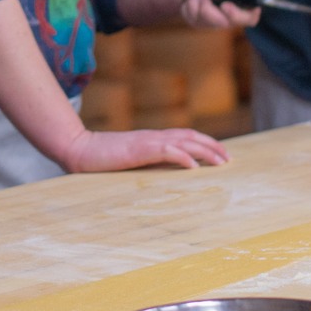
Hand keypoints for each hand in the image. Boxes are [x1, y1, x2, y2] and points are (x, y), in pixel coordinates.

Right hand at [59, 126, 228, 173]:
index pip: (186, 137)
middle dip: (213, 147)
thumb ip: (148, 162)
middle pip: (191, 137)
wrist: (80, 150)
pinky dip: (183, 158)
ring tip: (220, 162)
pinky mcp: (139, 149)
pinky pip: (166, 151)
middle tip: (229, 159)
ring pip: (184, 142)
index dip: (205, 144)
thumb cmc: (103, 159)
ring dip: (205, 151)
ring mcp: (147, 142)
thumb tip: (166, 173)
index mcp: (153, 139)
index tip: (222, 155)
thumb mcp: (131, 161)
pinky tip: (194, 167)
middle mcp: (154, 137)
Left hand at [176, 0, 259, 29]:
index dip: (241, 15)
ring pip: (210, 22)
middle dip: (216, 13)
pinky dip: (190, 6)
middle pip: (231, 23)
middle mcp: (233, 14)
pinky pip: (195, 20)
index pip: (251, 16)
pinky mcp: (202, 24)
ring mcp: (217, 21)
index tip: (225, 6)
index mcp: (244, 0)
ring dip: (201, 4)